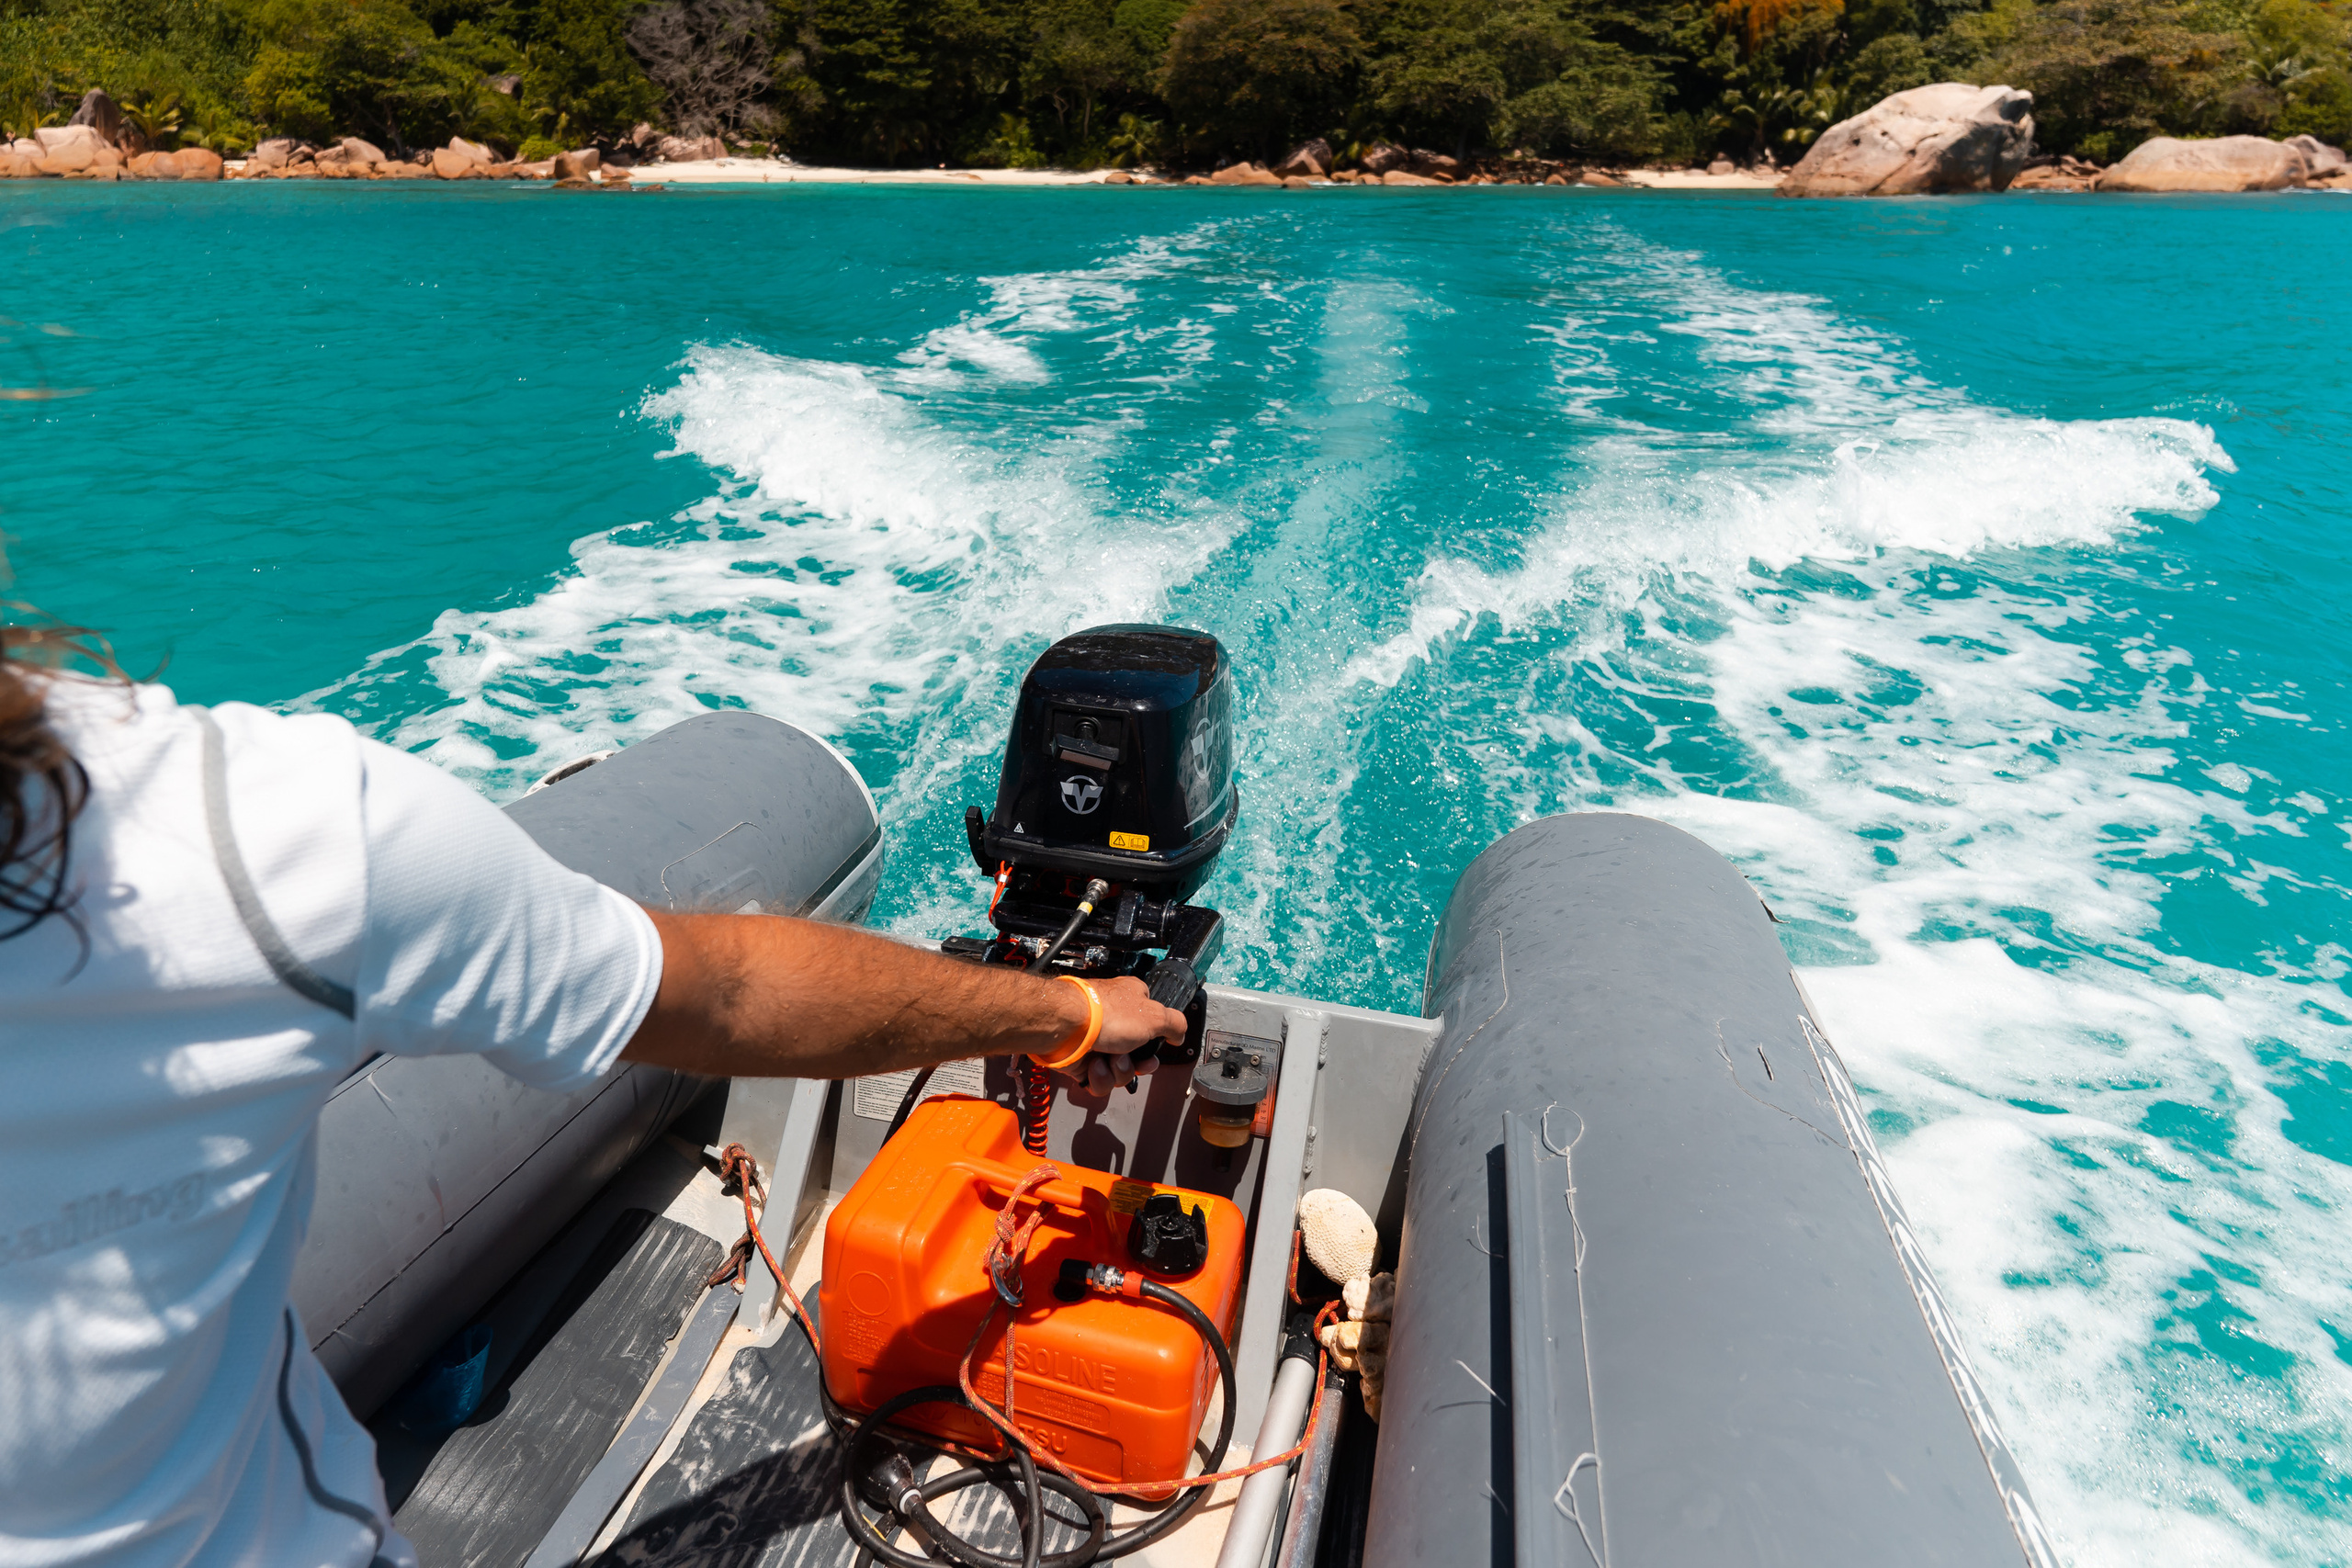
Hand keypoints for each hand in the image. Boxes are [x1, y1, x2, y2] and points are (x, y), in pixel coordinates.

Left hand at [1054, 975, 1186, 1095]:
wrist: (1064, 1026)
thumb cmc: (1107, 1015)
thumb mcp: (1155, 1016)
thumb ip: (1175, 1024)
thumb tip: (1179, 1034)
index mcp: (1132, 1002)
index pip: (1152, 1026)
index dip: (1155, 1044)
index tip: (1154, 1051)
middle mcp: (1115, 1022)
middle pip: (1137, 1056)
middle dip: (1135, 1063)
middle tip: (1129, 1057)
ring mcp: (1097, 1043)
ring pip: (1119, 1072)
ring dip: (1117, 1070)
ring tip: (1105, 1058)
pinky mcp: (1081, 1061)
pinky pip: (1099, 1081)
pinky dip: (1098, 1077)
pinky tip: (1093, 1065)